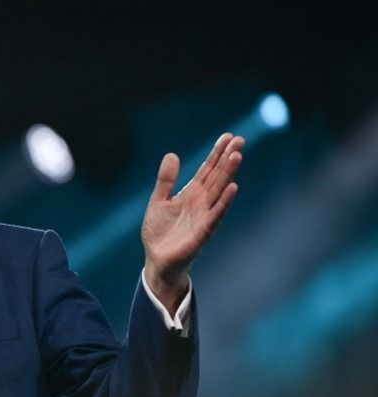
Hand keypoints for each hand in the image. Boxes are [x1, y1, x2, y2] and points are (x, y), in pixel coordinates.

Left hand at [141, 133, 243, 311]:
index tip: (228, 136)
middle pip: (217, 176)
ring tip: (237, 155)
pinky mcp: (204, 231)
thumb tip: (172, 154)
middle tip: (239, 140)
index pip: (207, 169)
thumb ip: (166, 180)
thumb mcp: (158, 201)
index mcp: (191, 194)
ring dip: (228, 173)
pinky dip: (225, 200)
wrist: (157, 260)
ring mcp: (204, 215)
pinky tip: (233, 186)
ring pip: (219, 190)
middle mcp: (201, 202)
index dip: (217, 153)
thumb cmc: (160, 232)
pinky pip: (216, 213)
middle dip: (227, 158)